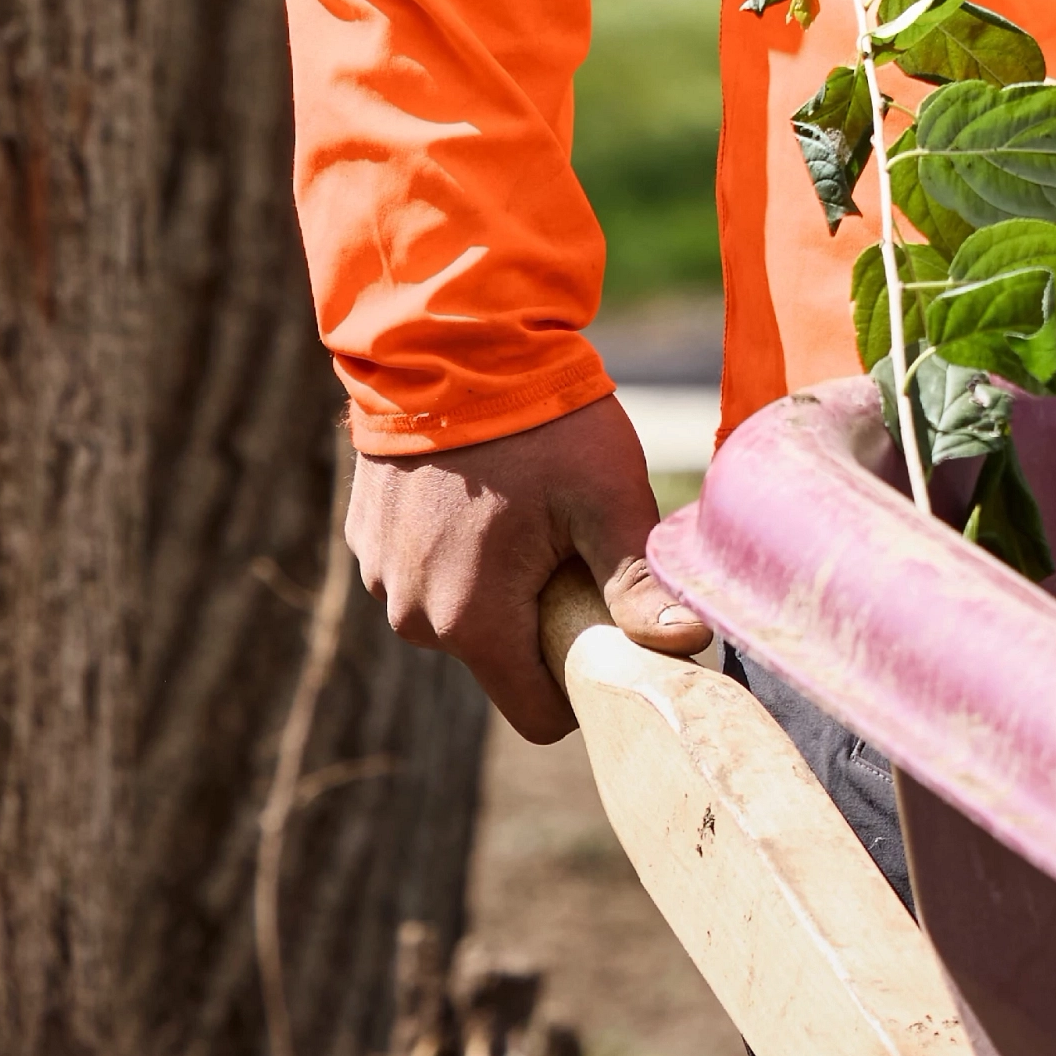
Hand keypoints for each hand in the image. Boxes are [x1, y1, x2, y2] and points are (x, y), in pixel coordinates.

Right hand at [346, 390, 714, 739]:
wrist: (451, 341)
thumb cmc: (541, 421)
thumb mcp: (606, 496)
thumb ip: (637, 582)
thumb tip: (686, 647)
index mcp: (469, 622)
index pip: (539, 713)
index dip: (586, 678)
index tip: (612, 623)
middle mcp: (412, 617)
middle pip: (503, 657)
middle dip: (545, 617)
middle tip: (572, 539)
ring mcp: (382, 578)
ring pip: (464, 612)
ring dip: (500, 580)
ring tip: (527, 504)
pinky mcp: (369, 541)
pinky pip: (429, 571)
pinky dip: (461, 547)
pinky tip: (486, 488)